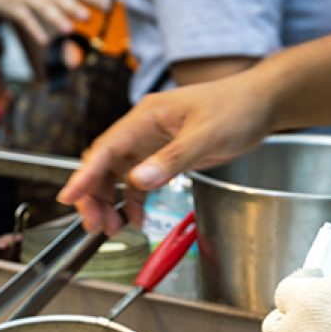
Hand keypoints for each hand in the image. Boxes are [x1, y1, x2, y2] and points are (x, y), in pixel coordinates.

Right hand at [57, 69, 275, 233]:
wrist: (262, 103)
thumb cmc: (237, 108)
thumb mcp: (205, 135)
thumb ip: (171, 159)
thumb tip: (138, 180)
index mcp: (146, 118)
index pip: (105, 149)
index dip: (84, 175)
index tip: (68, 197)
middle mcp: (141, 130)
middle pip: (103, 165)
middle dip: (93, 197)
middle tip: (95, 225)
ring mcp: (149, 143)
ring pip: (115, 177)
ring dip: (109, 203)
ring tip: (112, 228)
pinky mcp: (160, 155)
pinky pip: (135, 182)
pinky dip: (131, 202)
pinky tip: (136, 218)